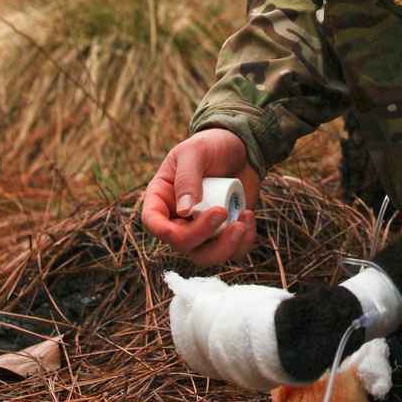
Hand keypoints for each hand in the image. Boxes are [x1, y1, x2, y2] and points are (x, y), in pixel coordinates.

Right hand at [141, 127, 261, 267]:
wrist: (241, 147)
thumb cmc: (211, 145)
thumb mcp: (196, 151)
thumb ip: (187, 177)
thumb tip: (185, 211)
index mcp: (162, 197)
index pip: (153, 222)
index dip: (164, 231)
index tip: (186, 222)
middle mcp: (179, 219)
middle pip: (181, 243)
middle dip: (202, 234)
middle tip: (223, 211)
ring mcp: (203, 229)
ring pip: (205, 256)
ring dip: (224, 247)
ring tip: (242, 223)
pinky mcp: (226, 233)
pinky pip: (232, 253)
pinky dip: (243, 242)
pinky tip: (248, 216)